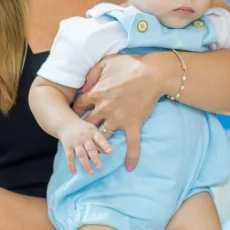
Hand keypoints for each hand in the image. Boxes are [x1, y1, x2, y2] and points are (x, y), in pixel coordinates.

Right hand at [59, 118, 111, 174]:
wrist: (66, 123)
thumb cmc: (83, 129)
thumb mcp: (92, 131)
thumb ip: (100, 142)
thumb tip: (108, 152)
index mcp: (92, 132)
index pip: (99, 138)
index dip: (105, 145)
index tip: (110, 151)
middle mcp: (84, 137)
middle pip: (90, 148)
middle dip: (95, 158)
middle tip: (100, 166)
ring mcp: (75, 142)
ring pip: (81, 154)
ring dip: (85, 164)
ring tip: (91, 172)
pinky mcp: (67, 147)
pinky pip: (69, 157)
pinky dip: (71, 165)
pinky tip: (74, 172)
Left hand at [72, 53, 162, 170]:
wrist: (154, 73)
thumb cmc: (130, 65)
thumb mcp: (106, 62)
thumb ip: (92, 74)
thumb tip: (83, 86)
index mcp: (96, 93)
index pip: (79, 106)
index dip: (76, 110)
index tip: (76, 114)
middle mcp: (104, 109)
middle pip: (87, 124)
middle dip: (83, 129)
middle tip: (81, 134)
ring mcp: (118, 119)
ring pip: (104, 135)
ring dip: (99, 142)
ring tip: (96, 149)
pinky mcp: (133, 124)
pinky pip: (132, 144)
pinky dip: (131, 156)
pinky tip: (129, 167)